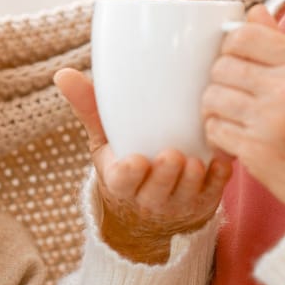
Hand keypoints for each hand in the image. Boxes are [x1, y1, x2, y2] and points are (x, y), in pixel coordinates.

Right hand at [54, 67, 233, 264]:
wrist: (151, 210)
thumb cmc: (126, 163)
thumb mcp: (103, 141)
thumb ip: (88, 108)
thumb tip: (62, 74)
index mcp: (121, 182)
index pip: (122, 182)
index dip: (129, 174)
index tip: (136, 160)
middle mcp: (150, 198)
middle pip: (158, 190)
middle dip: (166, 176)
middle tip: (174, 155)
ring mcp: (180, 202)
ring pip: (188, 192)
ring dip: (194, 177)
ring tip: (197, 159)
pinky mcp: (206, 200)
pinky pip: (216, 190)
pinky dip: (220, 175)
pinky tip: (222, 157)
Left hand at [202, 4, 284, 215]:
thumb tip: (253, 12)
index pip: (244, 36)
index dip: (231, 47)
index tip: (237, 61)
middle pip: (222, 66)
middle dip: (221, 80)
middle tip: (233, 95)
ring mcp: (270, 121)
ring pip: (213, 98)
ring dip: (216, 108)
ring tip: (232, 118)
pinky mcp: (257, 153)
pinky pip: (216, 131)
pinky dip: (219, 135)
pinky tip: (235, 140)